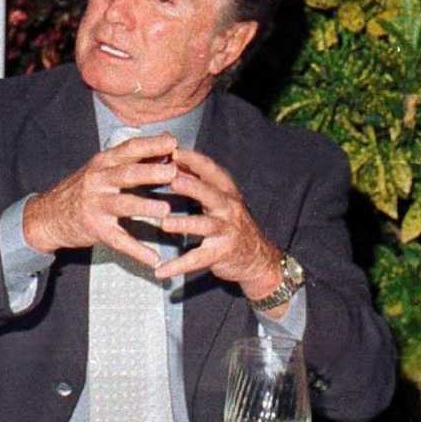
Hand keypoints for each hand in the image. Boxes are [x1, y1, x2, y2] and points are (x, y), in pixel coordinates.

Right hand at [21, 134, 178, 266]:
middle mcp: (99, 181)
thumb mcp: (101, 168)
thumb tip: (165, 145)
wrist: (47, 216)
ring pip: (123, 205)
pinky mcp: (96, 229)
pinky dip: (137, 250)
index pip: (129, 148)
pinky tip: (153, 258)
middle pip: (127, 174)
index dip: (150, 144)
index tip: (172, 142)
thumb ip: (130, 159)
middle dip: (150, 172)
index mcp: (103, 163)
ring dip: (145, 207)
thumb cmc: (82, 189)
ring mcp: (96, 206)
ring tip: (165, 210)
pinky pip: (119, 240)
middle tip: (173, 171)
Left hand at [150, 148, 280, 298]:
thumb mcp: (222, 200)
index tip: (174, 151)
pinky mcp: (220, 253)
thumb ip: (200, 183)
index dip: (195, 160)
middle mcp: (229, 209)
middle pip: (210, 194)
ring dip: (184, 224)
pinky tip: (161, 270)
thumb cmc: (233, 224)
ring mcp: (226, 231)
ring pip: (204, 226)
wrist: (259, 258)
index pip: (212, 171)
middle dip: (192, 186)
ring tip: (165, 224)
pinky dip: (178, 266)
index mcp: (227, 192)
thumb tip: (174, 163)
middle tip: (172, 180)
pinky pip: (197, 260)